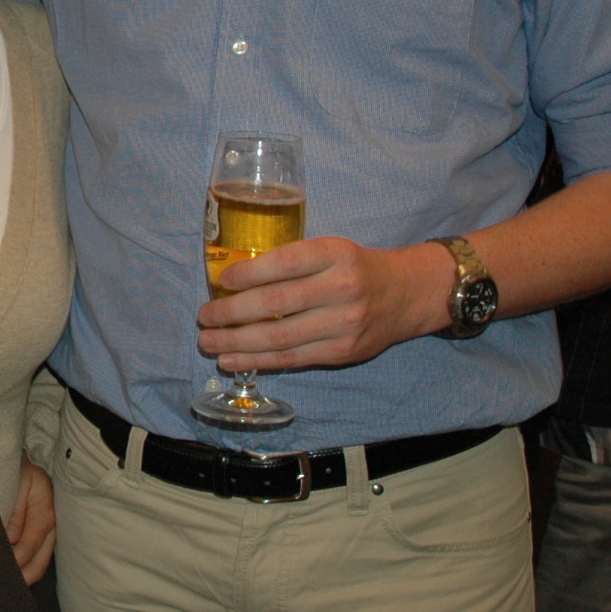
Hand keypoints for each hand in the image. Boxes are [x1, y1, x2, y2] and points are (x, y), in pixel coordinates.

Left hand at [8, 460, 55, 583]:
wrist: (30, 463)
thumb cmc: (20, 470)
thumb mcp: (16, 482)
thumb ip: (14, 511)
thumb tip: (11, 540)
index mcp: (45, 513)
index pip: (29, 547)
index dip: (12, 561)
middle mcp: (52, 528)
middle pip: (38, 564)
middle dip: (20, 579)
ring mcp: (50, 534)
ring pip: (38, 565)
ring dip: (21, 576)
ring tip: (0, 585)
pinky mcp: (44, 536)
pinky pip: (36, 558)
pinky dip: (23, 568)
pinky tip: (8, 573)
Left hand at [197, 237, 452, 371]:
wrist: (406, 294)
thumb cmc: (355, 268)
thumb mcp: (329, 250)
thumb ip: (291, 262)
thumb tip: (233, 281)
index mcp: (334, 254)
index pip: (285, 263)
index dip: (248, 273)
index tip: (221, 281)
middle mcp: (341, 288)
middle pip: (276, 304)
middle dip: (231, 313)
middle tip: (204, 316)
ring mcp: (343, 324)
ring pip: (279, 337)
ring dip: (236, 342)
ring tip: (208, 342)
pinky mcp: (342, 352)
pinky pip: (292, 358)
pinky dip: (257, 360)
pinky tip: (232, 359)